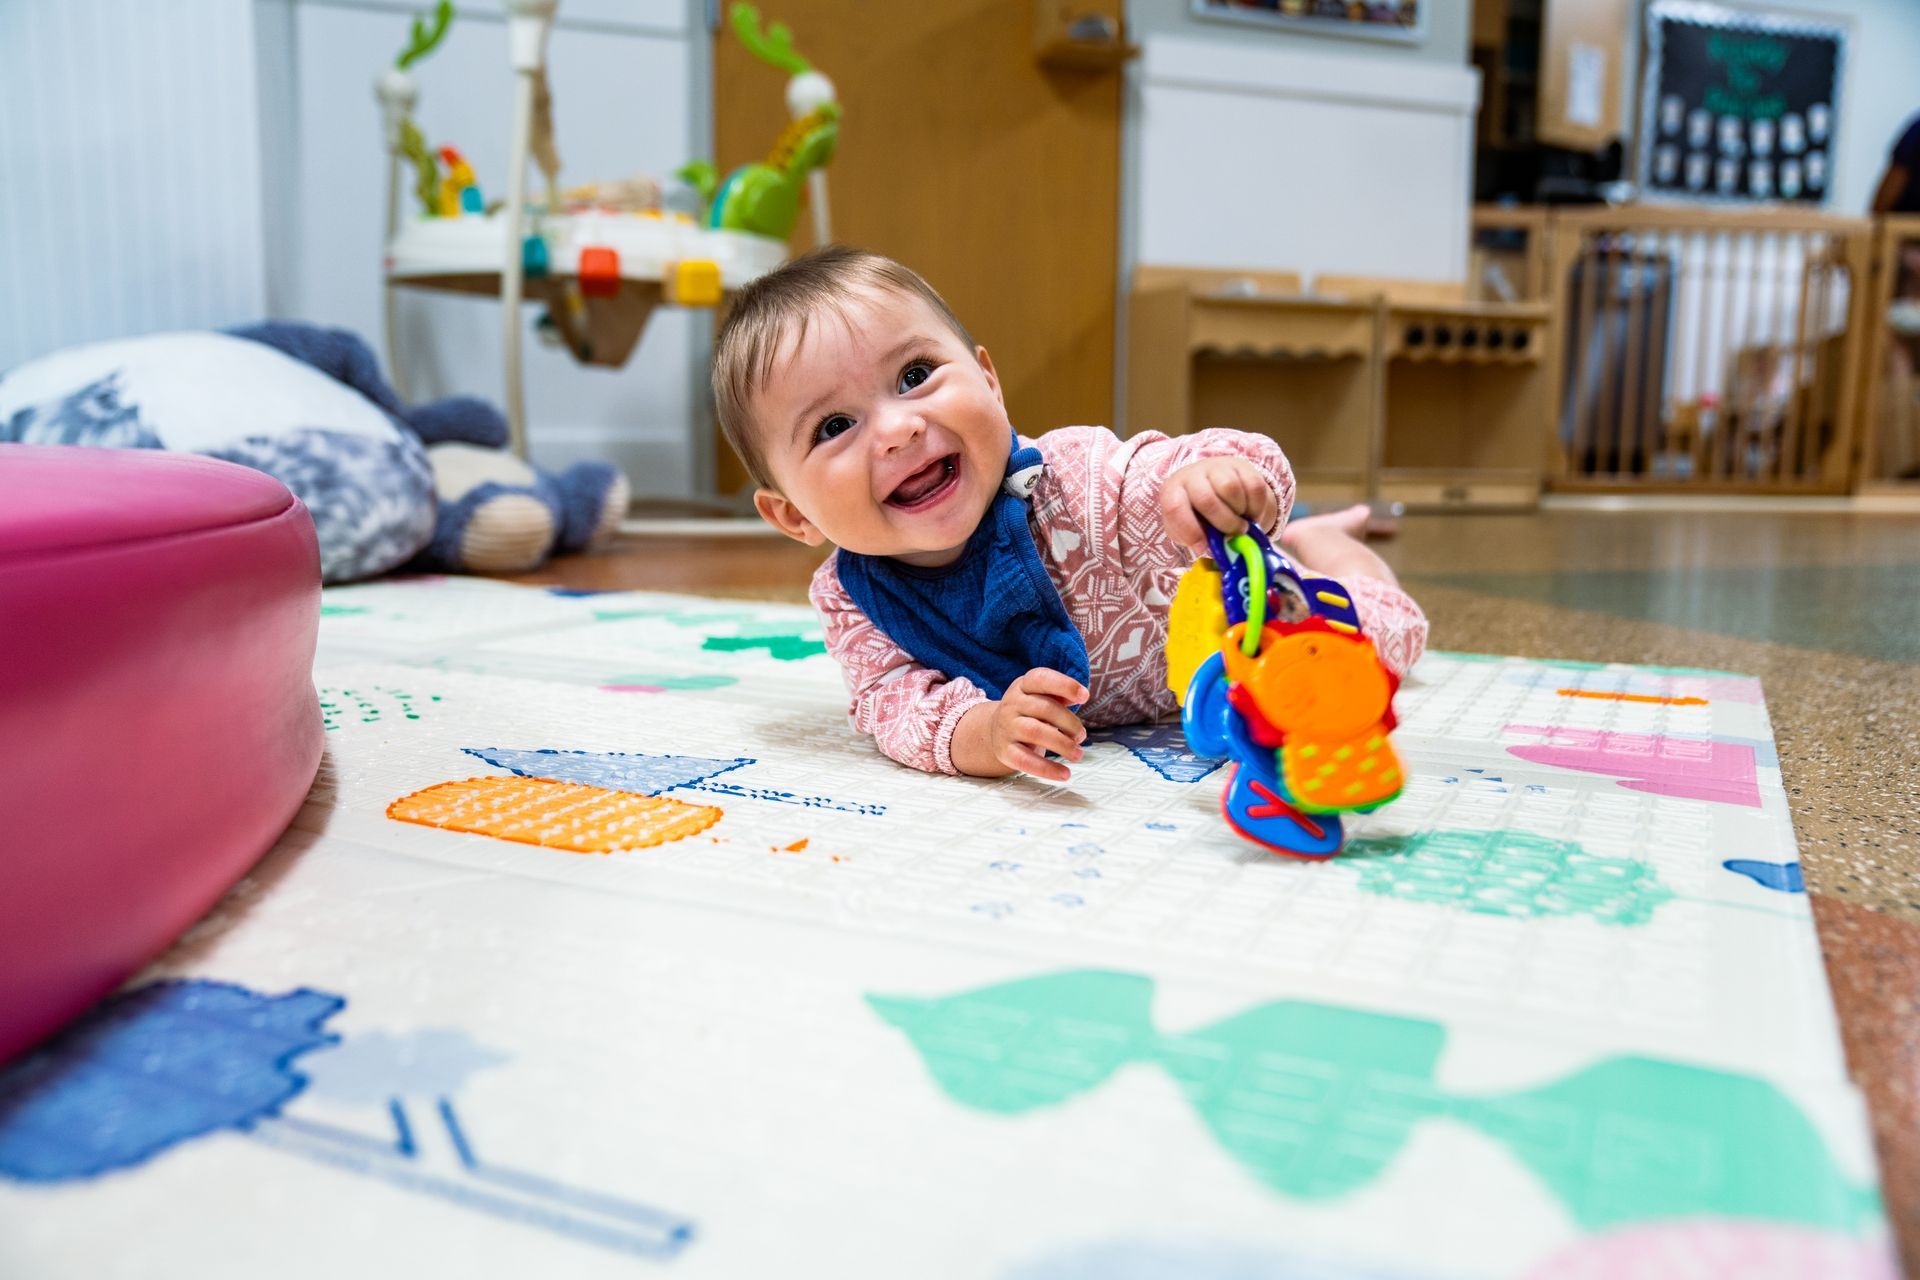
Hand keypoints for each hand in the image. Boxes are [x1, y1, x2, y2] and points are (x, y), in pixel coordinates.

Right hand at [961, 668, 1087, 781]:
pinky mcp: (1005, 751)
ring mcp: (1007, 728)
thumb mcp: (1041, 696)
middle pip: (1044, 709)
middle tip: (1081, 735)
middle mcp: (1012, 704)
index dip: (1064, 685)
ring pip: (1036, 732)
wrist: (996, 730)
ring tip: (1078, 753)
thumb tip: (1080, 695)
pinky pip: (1025, 761)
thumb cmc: (1029, 711)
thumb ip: (1060, 694)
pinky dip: (1047, 769)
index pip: (1042, 679)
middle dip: (1069, 722)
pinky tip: (1065, 774)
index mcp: (1023, 686)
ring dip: (1062, 744)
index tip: (1085, 696)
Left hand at [1160, 457, 1278, 556]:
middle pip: (1207, 500)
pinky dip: (1256, 507)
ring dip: (1240, 512)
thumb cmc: (1200, 515)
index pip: (1174, 508)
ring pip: (1231, 489)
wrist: (1218, 488)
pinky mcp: (1242, 466)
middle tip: (1234, 534)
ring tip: (1241, 521)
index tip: (1204, 547)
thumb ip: (1195, 539)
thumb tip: (1211, 548)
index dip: (1189, 530)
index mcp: (1172, 491)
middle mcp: (1192, 475)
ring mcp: (1217, 467)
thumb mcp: (1191, 528)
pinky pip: (1253, 487)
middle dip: (1224, 523)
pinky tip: (1251, 513)